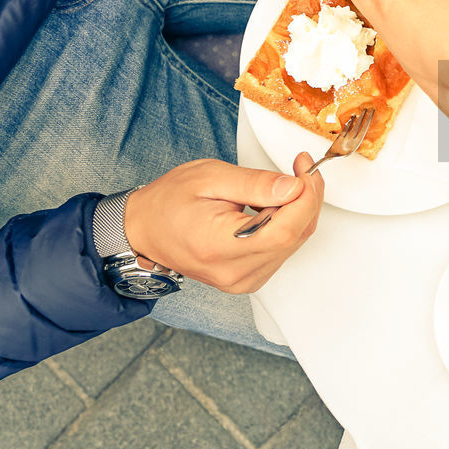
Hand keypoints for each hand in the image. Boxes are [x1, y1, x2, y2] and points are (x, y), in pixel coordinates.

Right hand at [123, 153, 324, 293]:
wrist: (142, 230)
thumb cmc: (168, 203)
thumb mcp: (210, 178)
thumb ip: (255, 184)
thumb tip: (293, 187)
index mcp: (221, 248)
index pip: (285, 230)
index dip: (306, 196)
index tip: (305, 168)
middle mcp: (235, 273)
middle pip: (295, 236)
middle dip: (306, 198)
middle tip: (299, 168)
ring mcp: (243, 281)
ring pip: (293, 243)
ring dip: (297, 211)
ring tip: (277, 187)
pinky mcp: (248, 279)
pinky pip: (282, 250)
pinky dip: (286, 225)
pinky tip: (270, 208)